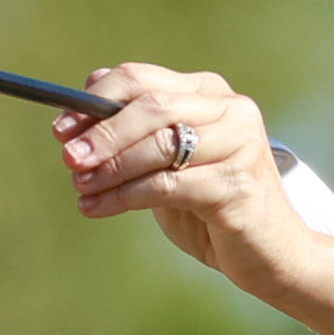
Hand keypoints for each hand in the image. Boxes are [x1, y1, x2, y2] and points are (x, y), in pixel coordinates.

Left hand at [54, 64, 333, 292]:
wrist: (272, 255)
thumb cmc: (212, 207)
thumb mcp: (169, 164)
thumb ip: (136, 132)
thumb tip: (83, 101)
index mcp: (210, 93)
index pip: (143, 79)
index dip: (97, 101)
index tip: (61, 129)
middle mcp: (231, 109)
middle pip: (152, 107)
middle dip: (102, 134)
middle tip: (69, 160)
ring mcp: (240, 145)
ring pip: (158, 146)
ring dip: (110, 169)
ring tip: (81, 189)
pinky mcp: (238, 185)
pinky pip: (167, 186)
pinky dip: (125, 197)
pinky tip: (98, 209)